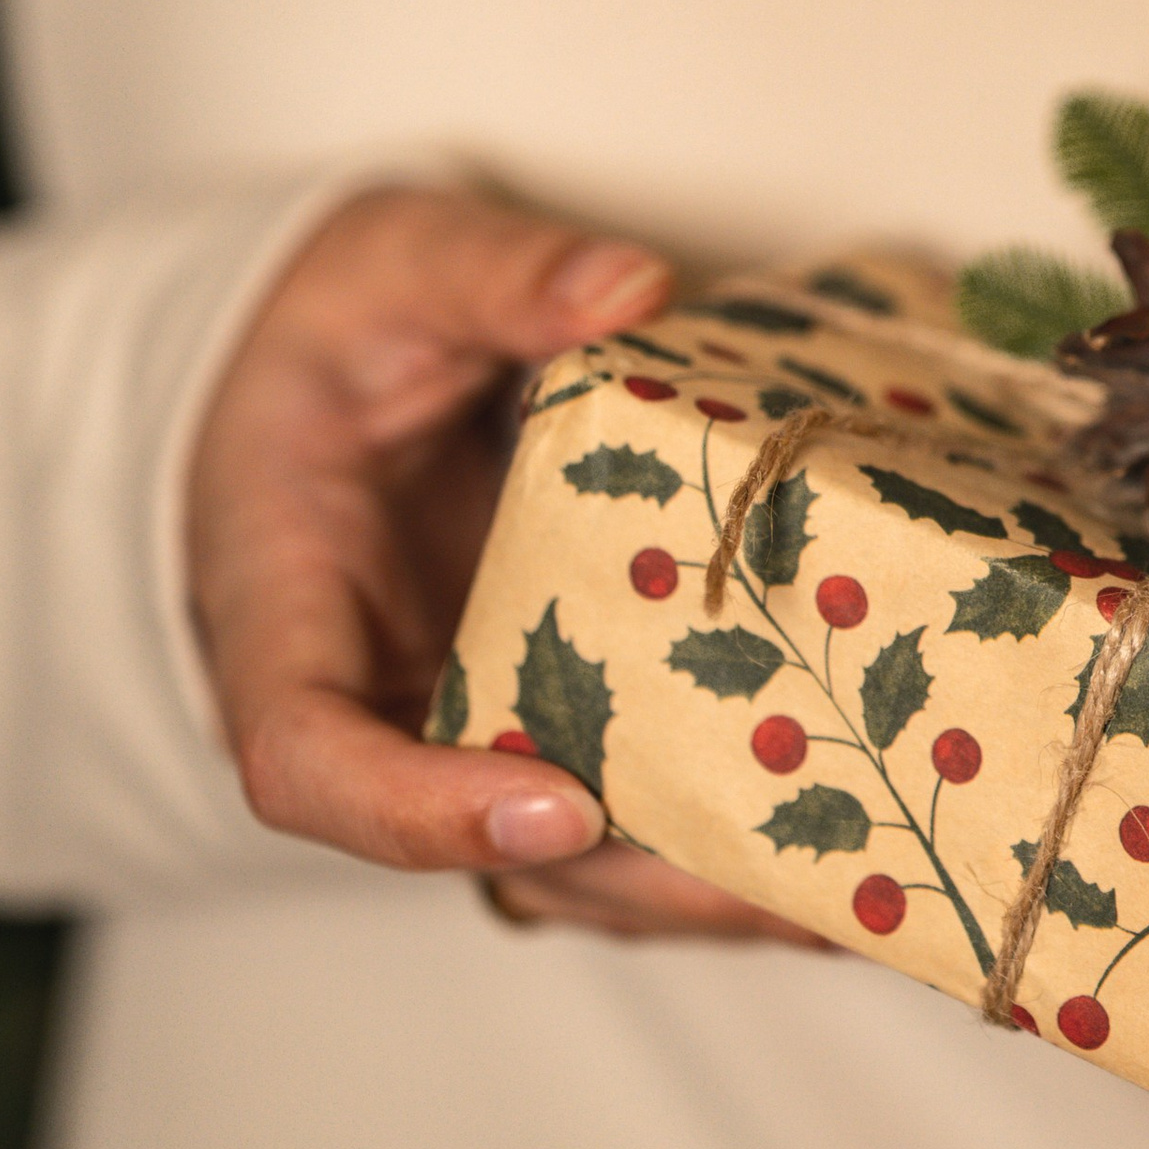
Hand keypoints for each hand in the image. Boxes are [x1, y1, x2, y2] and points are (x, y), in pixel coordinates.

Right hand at [188, 186, 826, 944]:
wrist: (343, 369)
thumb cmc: (339, 328)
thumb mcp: (393, 265)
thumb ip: (492, 275)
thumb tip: (626, 289)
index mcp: (283, 610)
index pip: (306, 758)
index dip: (421, 813)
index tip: (560, 803)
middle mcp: (377, 704)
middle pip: (479, 848)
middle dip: (632, 878)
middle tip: (772, 876)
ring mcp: (475, 726)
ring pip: (575, 859)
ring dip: (707, 883)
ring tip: (855, 884)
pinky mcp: (564, 713)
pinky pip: (637, 799)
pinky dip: (737, 830)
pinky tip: (864, 836)